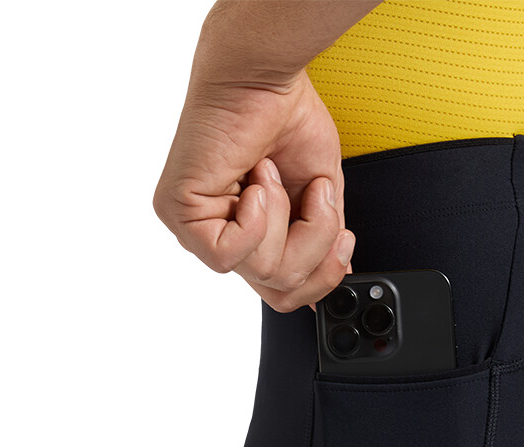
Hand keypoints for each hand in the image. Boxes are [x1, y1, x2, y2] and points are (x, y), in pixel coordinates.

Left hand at [152, 71, 353, 313]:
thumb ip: (323, 242)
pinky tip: (255, 183)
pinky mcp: (180, 215)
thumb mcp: (320, 196)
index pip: (284, 295)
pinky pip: (228, 257)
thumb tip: (341, 275)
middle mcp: (223, 238)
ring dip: (289, 220)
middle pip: (282, 293)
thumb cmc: (287, 119)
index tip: (343, 241)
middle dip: (315, 247)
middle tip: (315, 196)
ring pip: (264, 273)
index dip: (322, 278)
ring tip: (276, 174)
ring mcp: (197, 230)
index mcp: (252, 237)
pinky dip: (257, 221)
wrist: (264, 74)